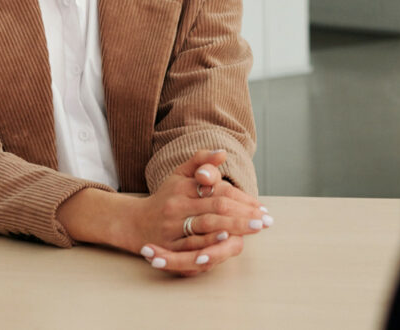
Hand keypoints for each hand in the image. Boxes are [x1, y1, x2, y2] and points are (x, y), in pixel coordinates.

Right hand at [137, 149, 272, 275]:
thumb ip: (200, 160)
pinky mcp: (169, 246)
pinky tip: (227, 240)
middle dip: (244, 214)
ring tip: (254, 228)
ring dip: (234, 227)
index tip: (261, 207)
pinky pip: (192, 246)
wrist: (134, 223)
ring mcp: (173, 226)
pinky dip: (211, 243)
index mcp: (183, 187)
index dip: (241, 198)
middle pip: (216, 207)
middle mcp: (178, 205)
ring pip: (207, 226)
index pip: (218, 190)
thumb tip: (223, 152)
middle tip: (265, 220)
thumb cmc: (165, 197)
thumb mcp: (179, 173)